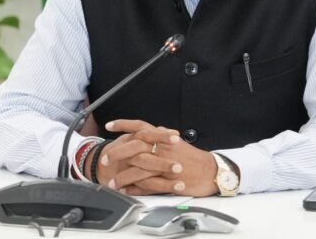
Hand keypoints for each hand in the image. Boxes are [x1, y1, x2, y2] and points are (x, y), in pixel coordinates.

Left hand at [104, 119, 219, 196]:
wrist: (210, 171)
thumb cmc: (193, 158)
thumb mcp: (177, 142)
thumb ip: (163, 135)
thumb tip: (155, 128)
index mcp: (163, 137)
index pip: (140, 126)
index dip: (123, 124)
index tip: (108, 125)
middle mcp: (162, 148)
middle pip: (134, 146)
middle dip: (117, 153)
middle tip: (105, 159)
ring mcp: (164, 164)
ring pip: (138, 168)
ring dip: (123, 176)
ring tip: (111, 183)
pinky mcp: (167, 180)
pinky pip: (147, 185)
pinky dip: (135, 189)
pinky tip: (126, 191)